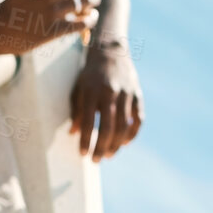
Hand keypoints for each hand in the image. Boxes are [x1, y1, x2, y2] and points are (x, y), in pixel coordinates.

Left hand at [71, 43, 143, 160]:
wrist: (110, 52)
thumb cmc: (89, 74)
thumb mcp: (77, 89)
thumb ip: (76, 110)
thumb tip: (74, 133)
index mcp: (92, 91)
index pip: (89, 122)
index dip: (86, 140)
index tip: (82, 154)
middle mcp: (111, 93)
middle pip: (108, 127)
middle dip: (102, 146)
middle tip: (96, 160)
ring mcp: (126, 94)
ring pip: (124, 126)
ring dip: (116, 144)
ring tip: (108, 155)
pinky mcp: (137, 95)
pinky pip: (138, 119)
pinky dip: (132, 133)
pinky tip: (124, 143)